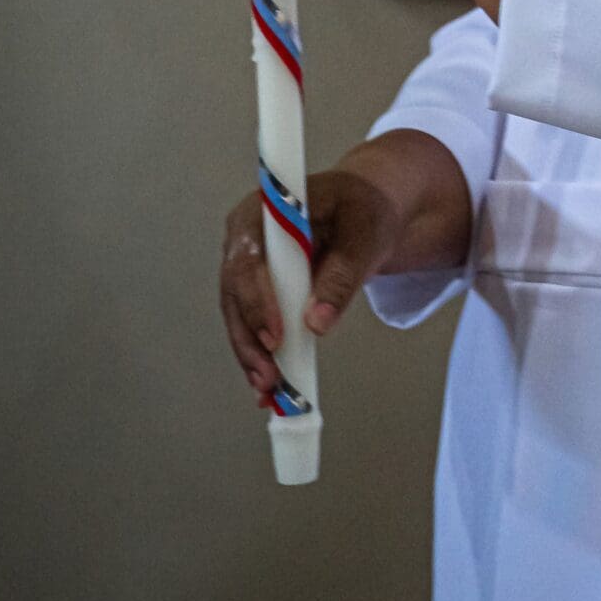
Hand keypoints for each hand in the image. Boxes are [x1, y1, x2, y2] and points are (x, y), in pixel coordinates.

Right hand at [219, 162, 404, 406]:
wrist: (364, 210)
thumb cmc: (363, 211)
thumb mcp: (364, 236)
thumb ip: (342, 276)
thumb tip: (317, 323)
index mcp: (266, 209)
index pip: (249, 257)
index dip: (258, 300)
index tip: (275, 337)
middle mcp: (246, 236)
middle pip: (235, 292)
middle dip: (251, 338)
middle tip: (270, 377)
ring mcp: (247, 262)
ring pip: (238, 314)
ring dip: (251, 354)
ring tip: (269, 390)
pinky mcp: (257, 287)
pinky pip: (252, 322)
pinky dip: (260, 353)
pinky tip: (269, 386)